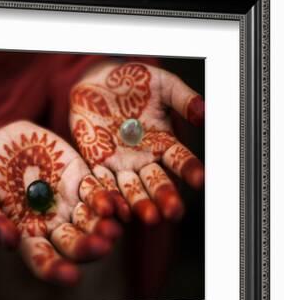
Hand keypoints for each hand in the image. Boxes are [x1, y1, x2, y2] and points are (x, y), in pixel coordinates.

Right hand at [0, 121, 121, 285]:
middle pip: (74, 242)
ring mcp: (69, 201)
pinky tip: (112, 204)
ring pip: (91, 219)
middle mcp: (53, 224)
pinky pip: (97, 189)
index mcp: (27, 236)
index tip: (70, 276)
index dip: (56, 269)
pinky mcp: (79, 176)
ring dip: (103, 226)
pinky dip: (106, 198)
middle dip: (88, 247)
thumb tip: (8, 242)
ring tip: (111, 229)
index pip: (43, 259)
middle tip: (100, 247)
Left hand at [69, 61, 204, 223]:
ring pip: (132, 188)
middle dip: (165, 197)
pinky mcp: (96, 163)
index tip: (200, 180)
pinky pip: (103, 181)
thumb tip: (203, 112)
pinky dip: (109, 194)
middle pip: (157, 182)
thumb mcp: (161, 85)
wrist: (96, 82)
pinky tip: (116, 208)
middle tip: (173, 212)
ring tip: (148, 217)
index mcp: (164, 142)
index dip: (190, 169)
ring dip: (140, 203)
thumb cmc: (132, 83)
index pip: (180, 160)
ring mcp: (120, 163)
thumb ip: (182, 99)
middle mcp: (144, 158)